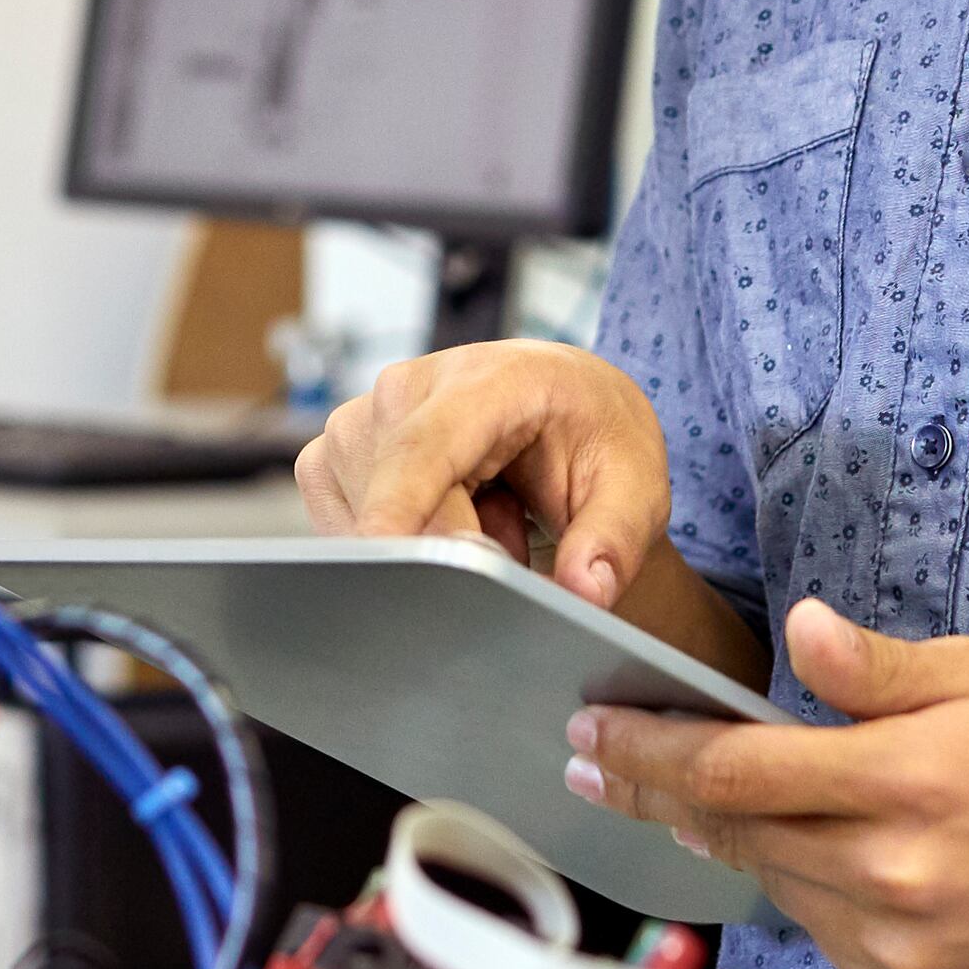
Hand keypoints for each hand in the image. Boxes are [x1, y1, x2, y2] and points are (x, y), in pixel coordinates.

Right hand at [294, 341, 671, 606]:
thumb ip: (613, 539)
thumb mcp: (635, 485)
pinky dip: (397, 545)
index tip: (384, 552)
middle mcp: (408, 387)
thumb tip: (585, 591)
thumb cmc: (593, 435)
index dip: (400, 501)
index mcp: (488, 377)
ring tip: (490, 518)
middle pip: (391, 497)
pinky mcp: (334, 455)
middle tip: (516, 543)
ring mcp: (361, 419)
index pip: (425, 445)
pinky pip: (347, 529)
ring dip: (424, 548)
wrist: (562, 405)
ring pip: (363, 520)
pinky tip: (445, 520)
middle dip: (444, 551)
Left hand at [566, 597, 968, 968]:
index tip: (591, 731)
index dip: (648, 752)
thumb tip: (796, 631)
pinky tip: (819, 854)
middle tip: (600, 761)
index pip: (736, 771)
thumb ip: (878, 669)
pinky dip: (805, 890)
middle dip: (657, 793)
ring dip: (737, 839)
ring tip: (710, 797)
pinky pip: (823, 936)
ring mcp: (902, 949)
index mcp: (907, 783)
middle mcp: (895, 876)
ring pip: (775, 885)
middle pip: (736, 831)